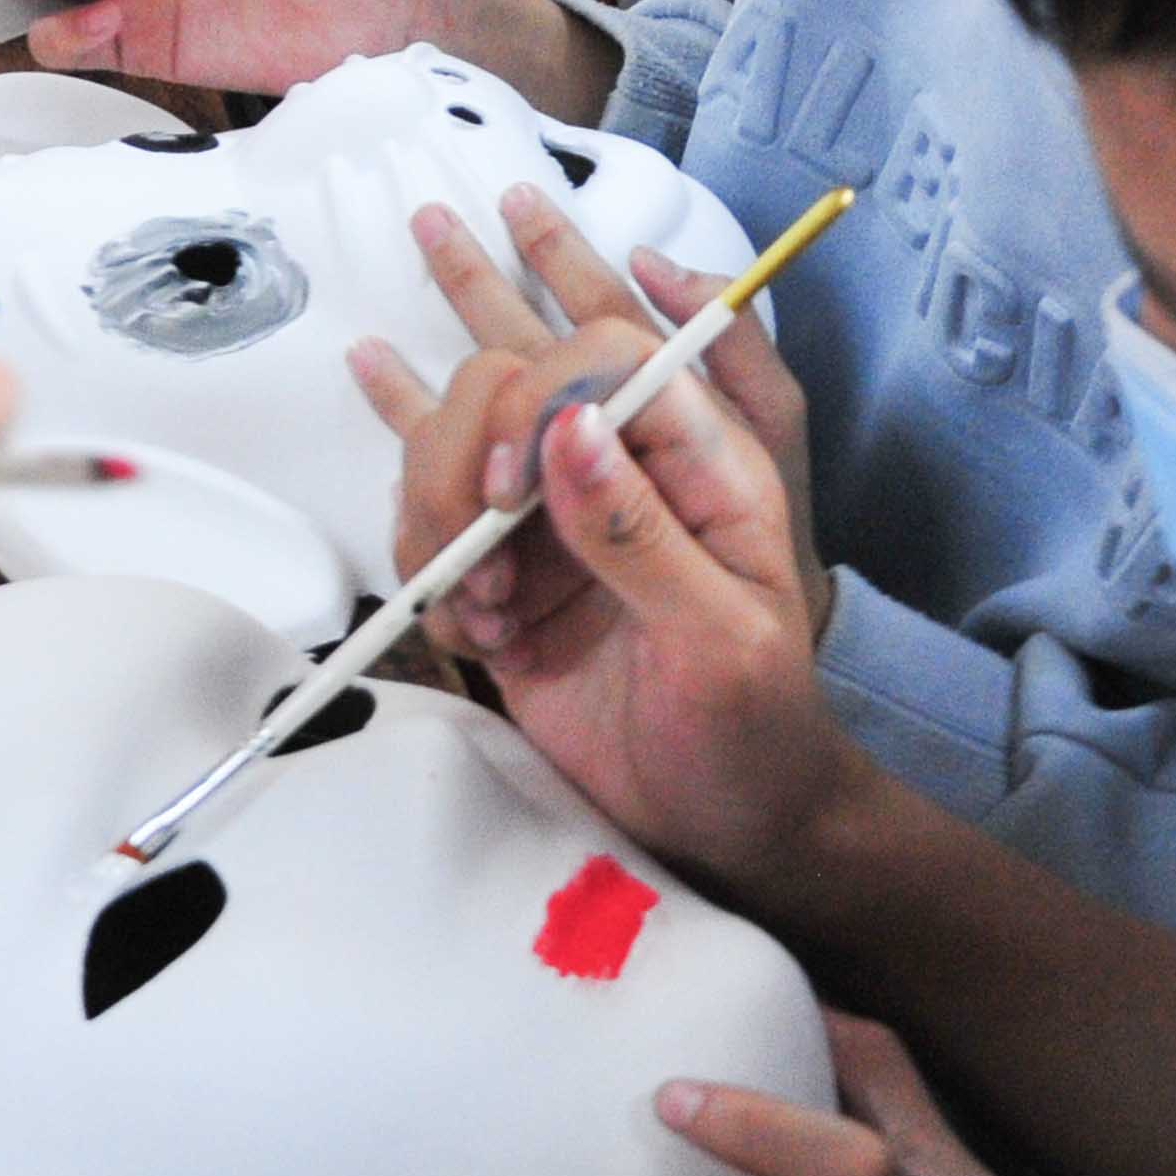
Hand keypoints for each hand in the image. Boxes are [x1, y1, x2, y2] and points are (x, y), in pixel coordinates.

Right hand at [354, 185, 861, 895]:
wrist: (720, 822)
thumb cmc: (752, 730)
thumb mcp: (720, 640)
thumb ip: (642, 532)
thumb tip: (567, 424)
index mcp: (696, 458)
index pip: (604, 352)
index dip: (536, 398)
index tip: (507, 492)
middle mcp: (616, 464)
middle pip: (499, 377)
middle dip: (462, 461)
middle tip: (481, 565)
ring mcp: (551, 515)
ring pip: (444, 440)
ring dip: (436, 521)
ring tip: (484, 611)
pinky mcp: (500, 570)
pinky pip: (423, 525)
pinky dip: (423, 573)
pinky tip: (471, 630)